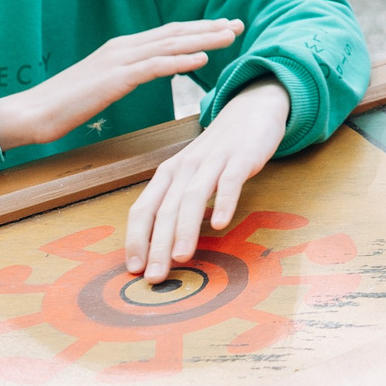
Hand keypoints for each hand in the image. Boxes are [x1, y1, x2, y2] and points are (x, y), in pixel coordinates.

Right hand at [0, 19, 241, 150]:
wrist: (32, 112)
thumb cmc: (65, 104)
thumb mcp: (103, 84)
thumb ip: (127, 74)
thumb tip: (151, 71)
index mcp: (122, 48)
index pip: (168, 33)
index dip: (198, 27)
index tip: (224, 25)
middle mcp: (123, 47)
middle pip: (175, 33)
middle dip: (209, 27)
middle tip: (239, 23)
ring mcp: (119, 60)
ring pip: (170, 44)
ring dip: (203, 38)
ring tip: (230, 35)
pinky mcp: (114, 78)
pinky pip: (155, 66)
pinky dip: (180, 59)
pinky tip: (202, 58)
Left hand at [122, 77, 291, 278]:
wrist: (251, 109)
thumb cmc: (218, 151)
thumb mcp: (191, 174)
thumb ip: (179, 202)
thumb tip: (163, 245)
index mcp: (168, 173)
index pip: (143, 208)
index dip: (136, 239)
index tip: (134, 268)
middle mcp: (185, 167)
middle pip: (166, 209)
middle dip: (158, 245)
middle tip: (155, 276)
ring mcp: (213, 161)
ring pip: (193, 197)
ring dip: (185, 229)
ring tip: (182, 257)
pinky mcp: (241, 157)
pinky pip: (230, 181)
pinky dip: (224, 202)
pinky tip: (221, 223)